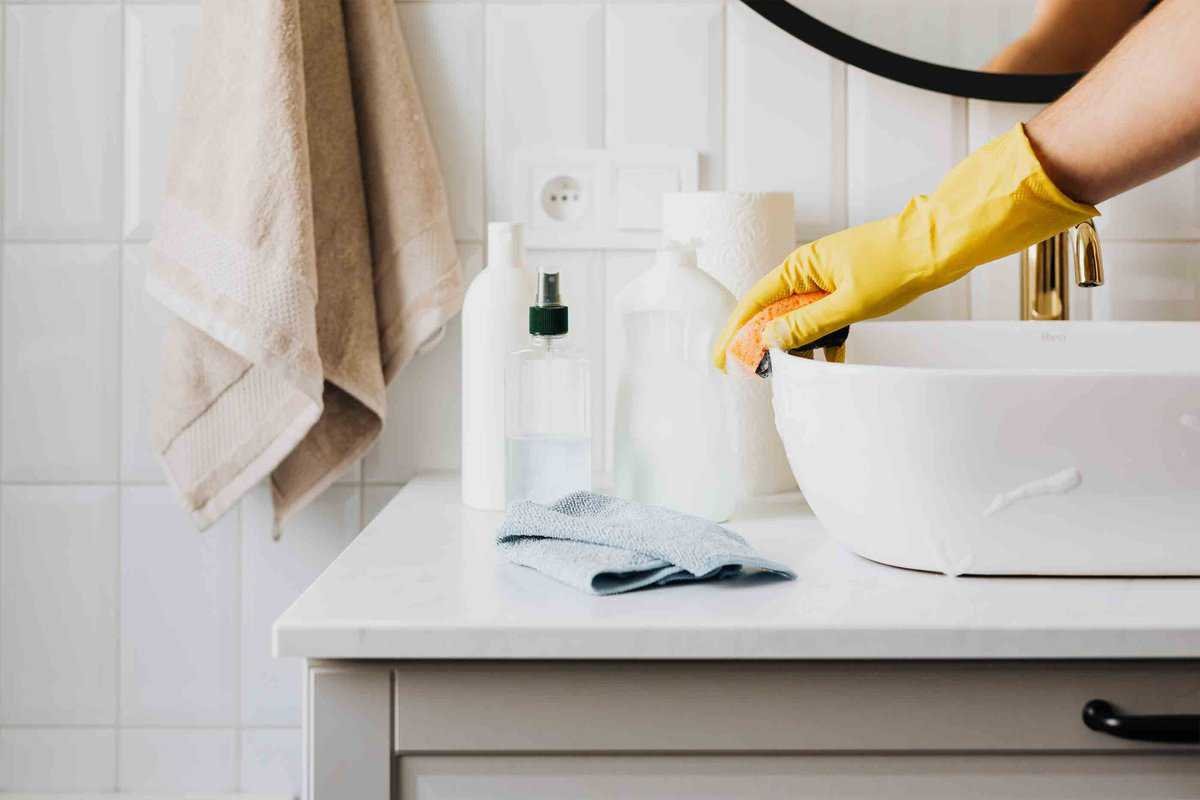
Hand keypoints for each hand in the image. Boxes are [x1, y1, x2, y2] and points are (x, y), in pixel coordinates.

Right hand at [712, 123, 1096, 370]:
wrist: (939, 244)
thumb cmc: (897, 263)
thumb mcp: (849, 303)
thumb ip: (809, 324)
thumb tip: (772, 339)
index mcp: (802, 266)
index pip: (756, 302)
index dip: (736, 331)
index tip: (723, 357)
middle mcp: (810, 270)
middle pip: (774, 312)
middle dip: (761, 342)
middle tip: (750, 371)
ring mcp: (829, 279)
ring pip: (800, 318)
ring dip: (796, 344)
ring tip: (790, 370)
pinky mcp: (848, 288)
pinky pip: (826, 318)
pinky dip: (825, 339)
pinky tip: (829, 360)